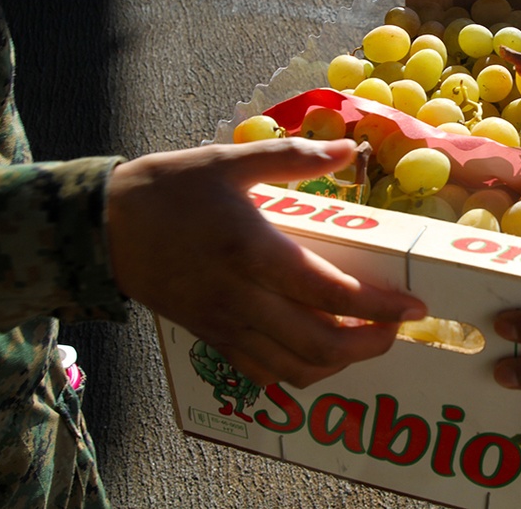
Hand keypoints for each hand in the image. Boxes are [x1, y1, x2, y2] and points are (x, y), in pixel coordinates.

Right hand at [107, 138, 426, 387]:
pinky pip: (263, 372)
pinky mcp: (212, 338)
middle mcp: (242, 298)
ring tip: (367, 341)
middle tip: (398, 328)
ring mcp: (226, 325)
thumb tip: (347, 148)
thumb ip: (294, 157)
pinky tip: (321, 355)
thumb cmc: (171, 189)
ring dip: (340, 364)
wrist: (105, 227)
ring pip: (294, 368)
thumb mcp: (231, 160)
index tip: (415, 307)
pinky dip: (301, 373)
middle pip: (320, 344)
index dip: (380, 307)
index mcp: (253, 251)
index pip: (331, 293)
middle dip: (371, 344)